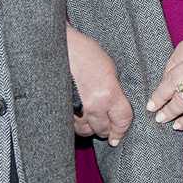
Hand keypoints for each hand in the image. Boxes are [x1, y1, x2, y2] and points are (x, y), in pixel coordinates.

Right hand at [66, 22, 132, 145]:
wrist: (60, 47)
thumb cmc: (84, 52)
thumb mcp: (109, 68)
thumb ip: (115, 89)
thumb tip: (117, 105)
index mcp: (109, 94)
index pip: (122, 121)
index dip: (122, 130)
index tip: (119, 135)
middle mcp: (93, 105)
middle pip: (104, 129)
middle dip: (107, 130)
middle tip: (108, 128)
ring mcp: (76, 110)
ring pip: (87, 131)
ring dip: (92, 129)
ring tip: (93, 123)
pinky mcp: (63, 110)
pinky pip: (73, 126)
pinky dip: (78, 125)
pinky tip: (80, 118)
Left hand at [146, 26, 182, 129]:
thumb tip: (180, 66)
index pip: (172, 63)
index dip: (164, 76)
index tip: (161, 84)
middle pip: (172, 83)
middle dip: (159, 96)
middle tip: (152, 105)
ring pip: (182, 101)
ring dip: (169, 111)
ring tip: (162, 118)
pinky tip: (179, 125)